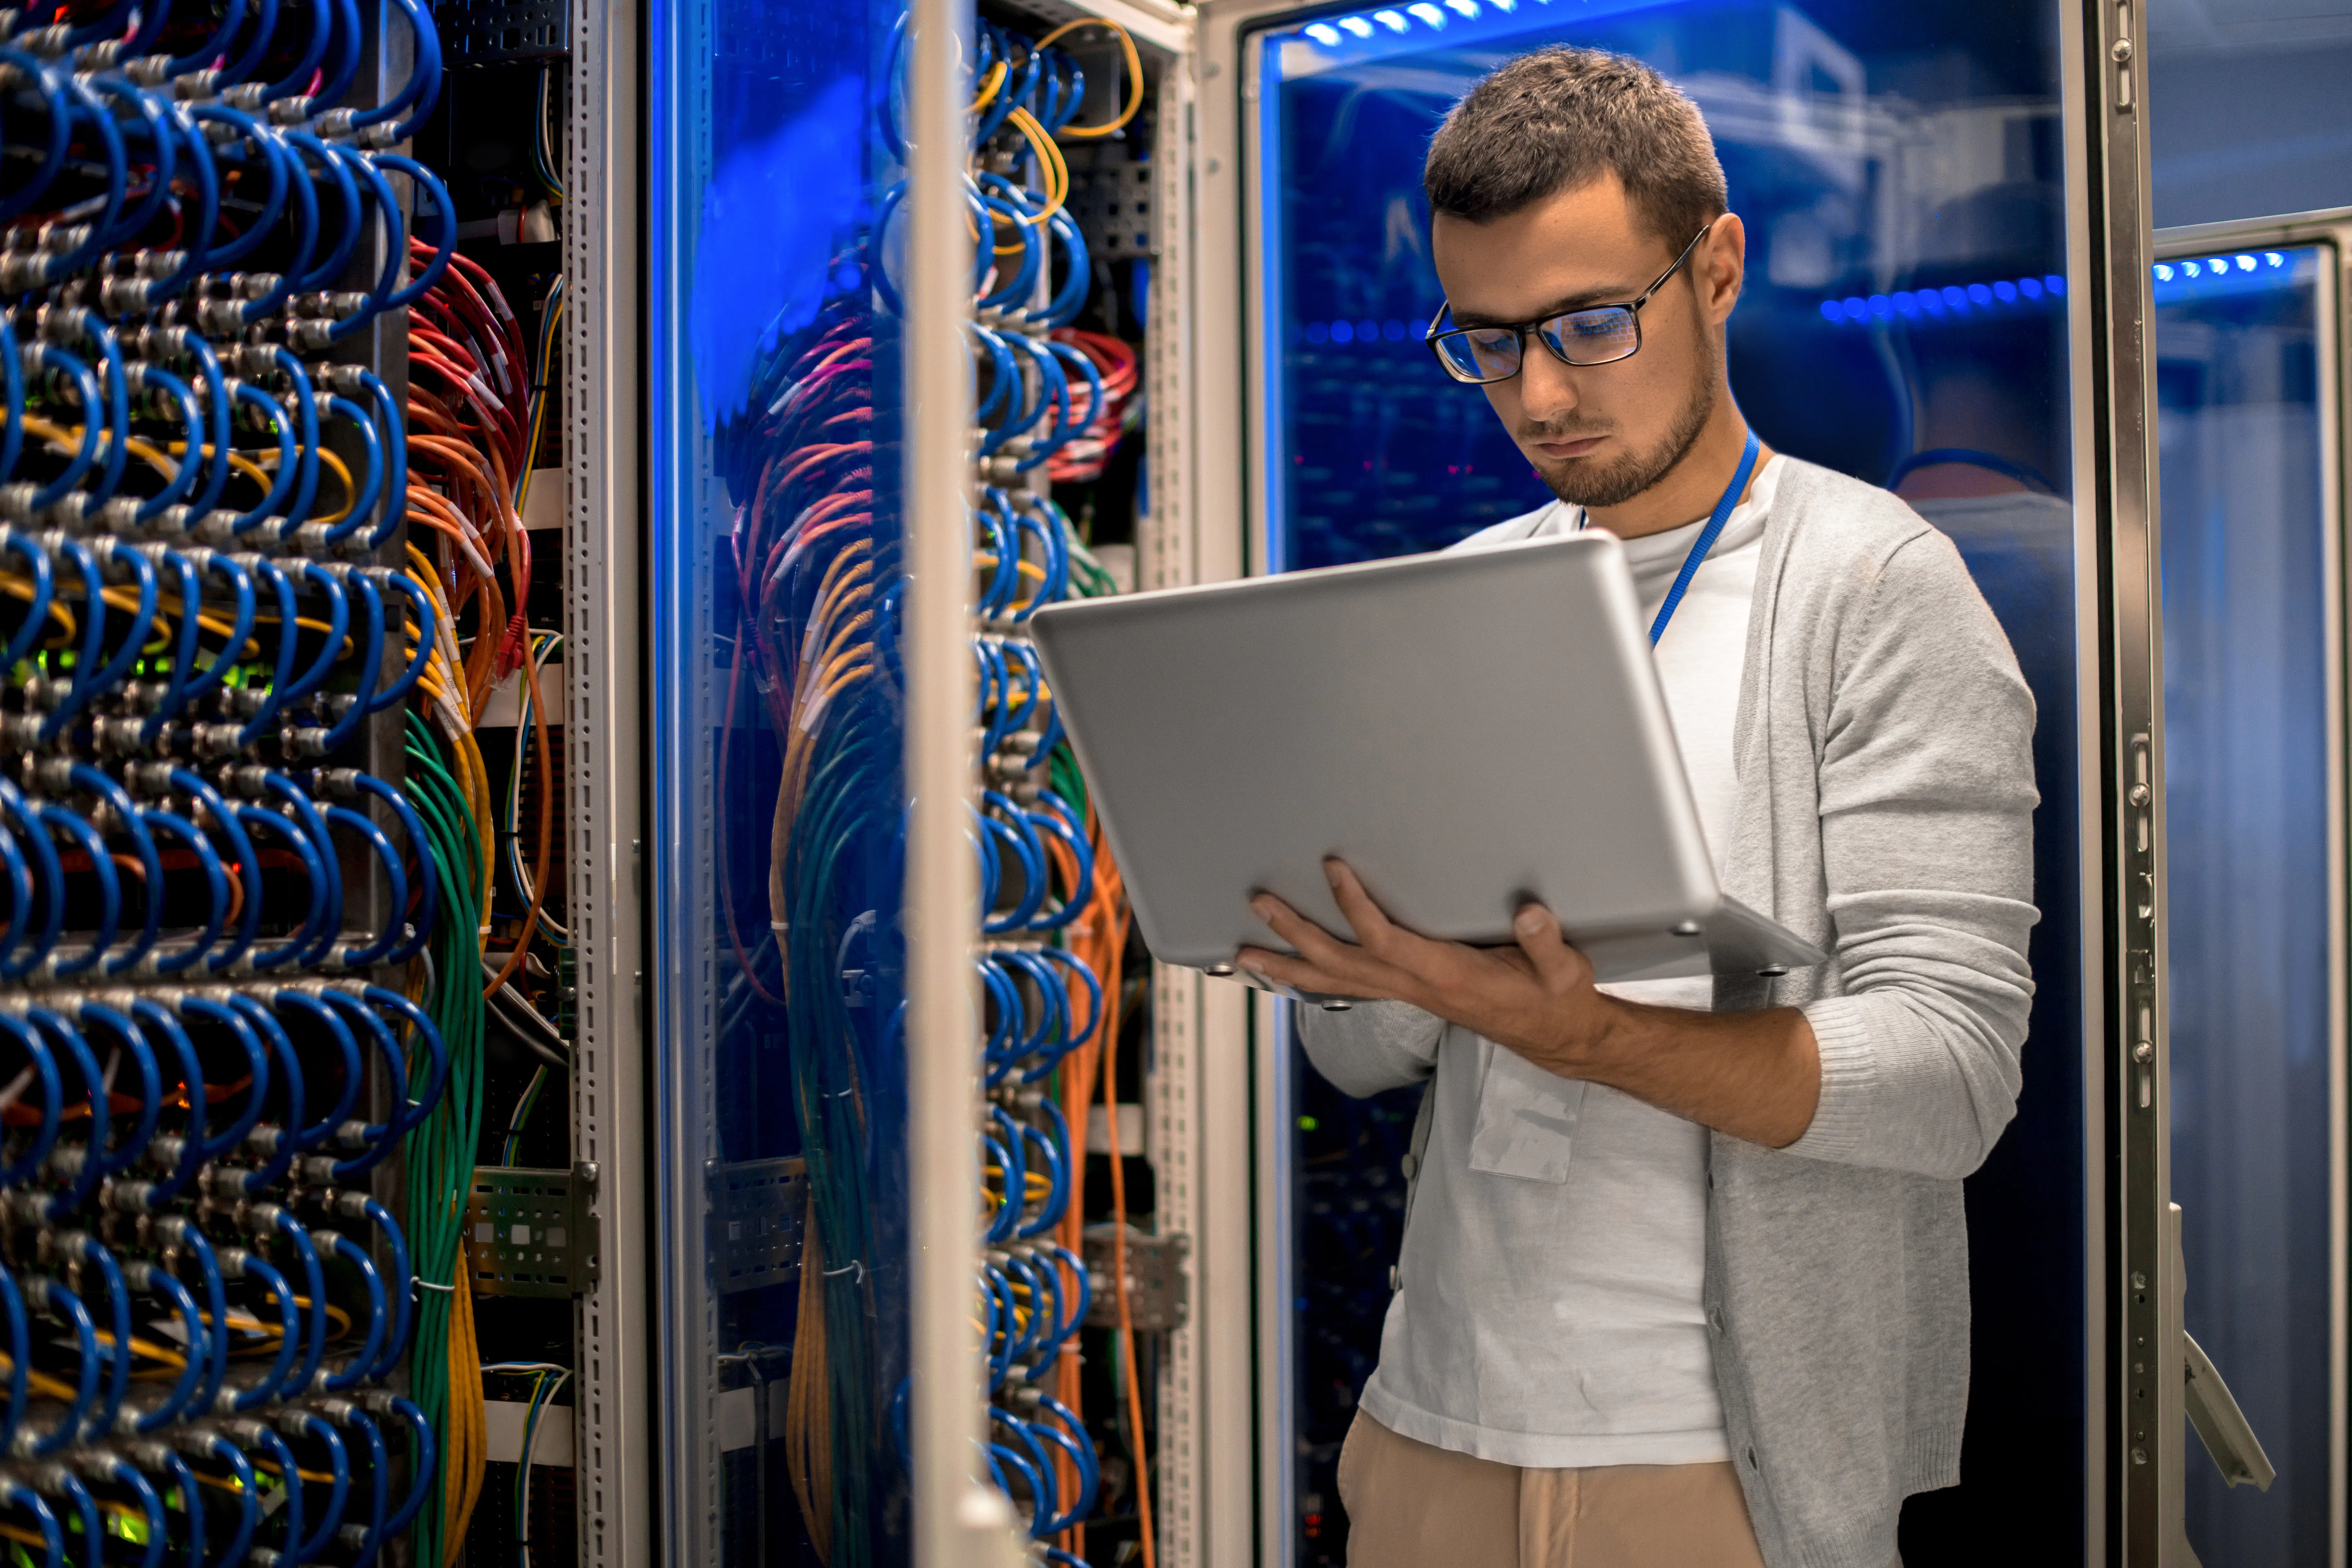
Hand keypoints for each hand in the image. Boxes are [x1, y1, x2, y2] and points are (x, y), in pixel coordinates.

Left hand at [1236, 858, 1617, 1074]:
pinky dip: (1311, 979)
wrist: (1553, 1035)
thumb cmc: (1554, 999)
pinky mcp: (1407, 994)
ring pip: (1335, 982)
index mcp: (1447, 976)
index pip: (1386, 941)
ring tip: (1243, 952)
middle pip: (1341, 964)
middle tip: (1258, 904)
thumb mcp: (1563, 972)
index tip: (1333, 867)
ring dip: (1288, 965)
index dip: (1355, 907)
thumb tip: (1531, 912)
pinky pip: (1348, 988)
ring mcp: (1407, 994)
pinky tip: (1286, 970)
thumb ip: (1546, 943)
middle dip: (1296, 935)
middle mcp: (1416, 988)